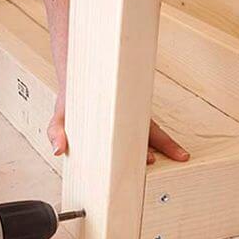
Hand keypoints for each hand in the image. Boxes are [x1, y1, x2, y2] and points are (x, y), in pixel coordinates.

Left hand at [46, 101, 188, 164]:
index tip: (150, 158)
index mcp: (111, 117)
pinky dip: (160, 141)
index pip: (130, 131)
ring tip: (182, 156)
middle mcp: (125, 117)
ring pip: (154, 131)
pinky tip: (172, 152)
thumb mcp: (59, 117)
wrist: (77, 80)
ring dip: (167, 144)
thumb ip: (56, 132)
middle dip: (163, 146)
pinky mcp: (131, 122)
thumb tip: (59, 150)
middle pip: (149, 131)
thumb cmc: (70, 102)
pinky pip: (149, 131)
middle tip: (178, 157)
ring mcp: (130, 119)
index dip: (142, 146)